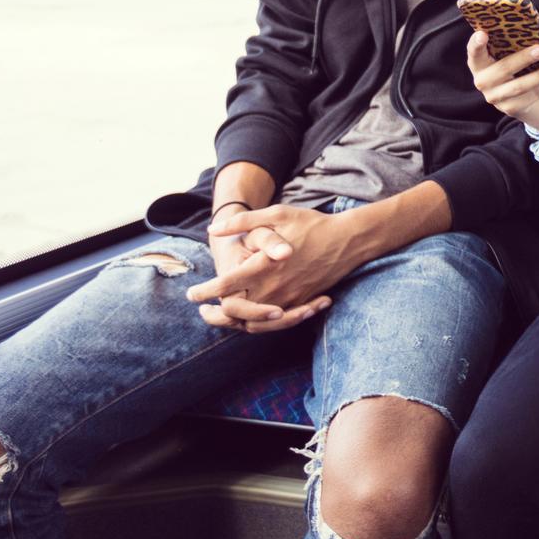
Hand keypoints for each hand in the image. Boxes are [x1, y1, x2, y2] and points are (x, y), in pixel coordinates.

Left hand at [191, 205, 354, 327]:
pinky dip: (258, 324)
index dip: (205, 291)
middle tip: (202, 310)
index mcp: (264, 265)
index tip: (191, 294)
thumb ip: (242, 222)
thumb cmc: (310, 224)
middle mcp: (274, 287)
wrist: (347, 240)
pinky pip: (276, 322)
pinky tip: (248, 318)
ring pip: (254, 322)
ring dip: (234, 323)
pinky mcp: (300, 302)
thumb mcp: (276, 214)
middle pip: (236, 311)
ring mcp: (288, 298)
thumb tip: (213, 229)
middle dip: (215, 314)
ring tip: (220, 316)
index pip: (226, 285)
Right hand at [467, 31, 538, 128]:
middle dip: (524, 58)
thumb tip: (535, 34)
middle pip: (503, 68)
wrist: (513, 97)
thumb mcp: (504, 56)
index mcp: (478, 63)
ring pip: (519, 86)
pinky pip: (529, 97)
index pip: (474, 52)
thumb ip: (509, 46)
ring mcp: (494, 97)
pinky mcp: (509, 108)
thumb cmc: (510, 66)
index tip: (483, 34)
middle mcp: (482, 81)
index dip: (476, 43)